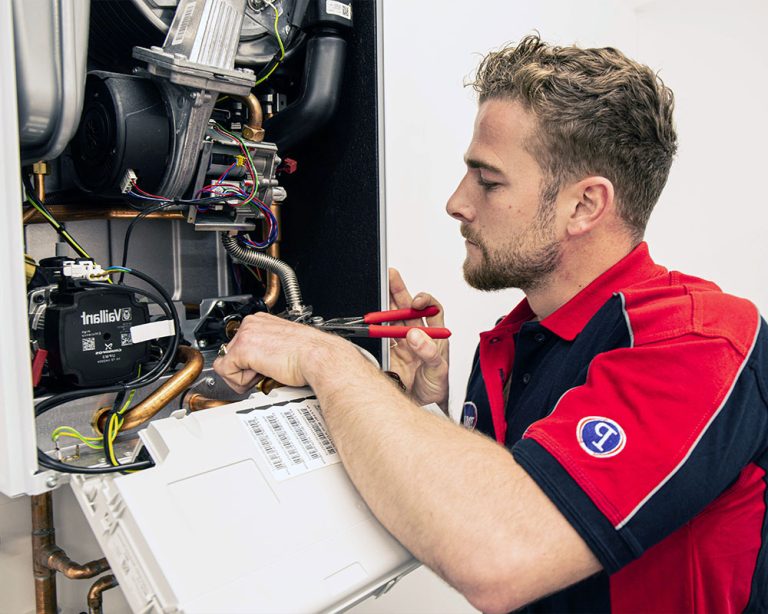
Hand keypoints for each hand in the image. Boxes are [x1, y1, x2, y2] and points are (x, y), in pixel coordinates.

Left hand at [213, 312, 351, 393]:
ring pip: (227, 364)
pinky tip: (263, 375)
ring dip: (244, 376)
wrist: (319, 357)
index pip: (238, 345)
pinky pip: (226, 372)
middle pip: (230, 354)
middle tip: (267, 372)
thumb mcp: (285, 345)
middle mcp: (251, 323)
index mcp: (262, 320)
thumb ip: (268, 348)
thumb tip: (260, 362)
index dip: (248, 363)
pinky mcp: (243, 349)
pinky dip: (241, 381)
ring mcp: (246, 334)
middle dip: (244, 370)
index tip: (264, 367)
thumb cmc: (311, 354)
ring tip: (267, 373)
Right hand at [388, 268, 448, 410]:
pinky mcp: (387, 352)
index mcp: (434, 335)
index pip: (432, 310)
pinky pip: (379, 335)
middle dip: (398, 289)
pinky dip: (374, 326)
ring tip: (378, 287)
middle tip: (390, 275)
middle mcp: (417, 334)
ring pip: (391, 317)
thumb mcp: (438, 372)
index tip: (416, 301)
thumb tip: (416, 334)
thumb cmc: (435, 388)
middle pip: (407, 306)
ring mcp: (400, 342)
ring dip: (384, 303)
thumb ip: (429, 353)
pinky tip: (369, 319)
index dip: (425, 301)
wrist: (418, 406)